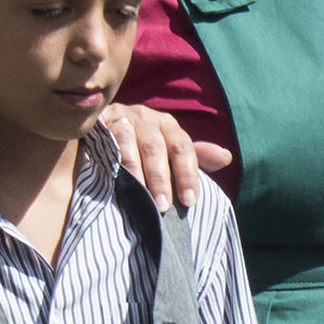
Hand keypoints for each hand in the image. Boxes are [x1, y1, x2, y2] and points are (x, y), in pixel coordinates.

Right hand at [101, 102, 232, 211]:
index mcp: (167, 124)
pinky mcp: (98, 122)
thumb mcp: (170, 149)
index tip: (190, 201)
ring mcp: (120, 117)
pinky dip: (111, 158)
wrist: (105, 124)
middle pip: (155, 147)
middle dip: (161, 178)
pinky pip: (104, 139)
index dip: (187, 174)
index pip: (182, 147)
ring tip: (140, 198)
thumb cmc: (143, 144)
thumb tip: (225, 158)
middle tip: (163, 205)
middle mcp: (145, 117)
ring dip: (135, 172)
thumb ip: (194, 156)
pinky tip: (114, 176)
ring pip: (128, 143)